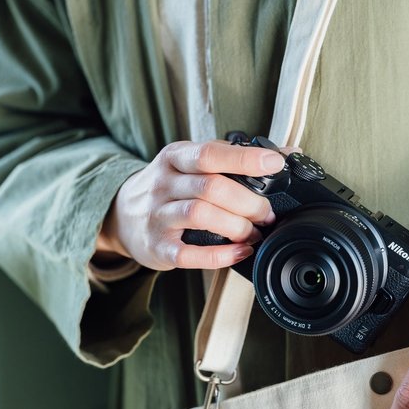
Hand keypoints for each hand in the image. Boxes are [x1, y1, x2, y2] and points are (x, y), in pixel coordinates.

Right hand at [95, 140, 284, 269]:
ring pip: (200, 215)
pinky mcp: (158, 246)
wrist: (120, 214)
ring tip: (254, 233)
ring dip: (236, 226)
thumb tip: (287, 153)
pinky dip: (219, 255)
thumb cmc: (170, 186)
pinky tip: (239, 252)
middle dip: (248, 202)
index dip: (244, 159)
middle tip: (267, 214)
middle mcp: (164, 183)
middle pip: (211, 187)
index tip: (274, 164)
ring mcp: (158, 215)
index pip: (210, 153)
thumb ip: (233, 157)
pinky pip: (188, 253)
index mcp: (176, 157)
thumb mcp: (191, 163)